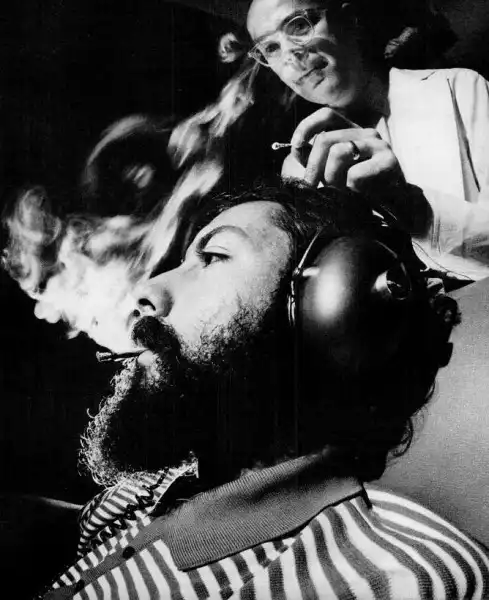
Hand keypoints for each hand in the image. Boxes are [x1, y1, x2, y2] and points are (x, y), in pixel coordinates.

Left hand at [288, 107, 404, 191]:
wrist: (391, 207)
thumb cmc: (357, 189)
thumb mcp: (331, 172)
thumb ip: (315, 159)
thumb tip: (298, 147)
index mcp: (351, 132)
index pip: (327, 115)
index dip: (307, 127)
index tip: (295, 146)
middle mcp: (365, 133)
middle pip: (325, 139)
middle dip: (314, 167)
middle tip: (314, 187)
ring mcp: (379, 145)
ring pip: (338, 152)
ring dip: (332, 177)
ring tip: (339, 191)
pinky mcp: (389, 162)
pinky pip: (355, 174)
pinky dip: (350, 188)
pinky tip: (357, 193)